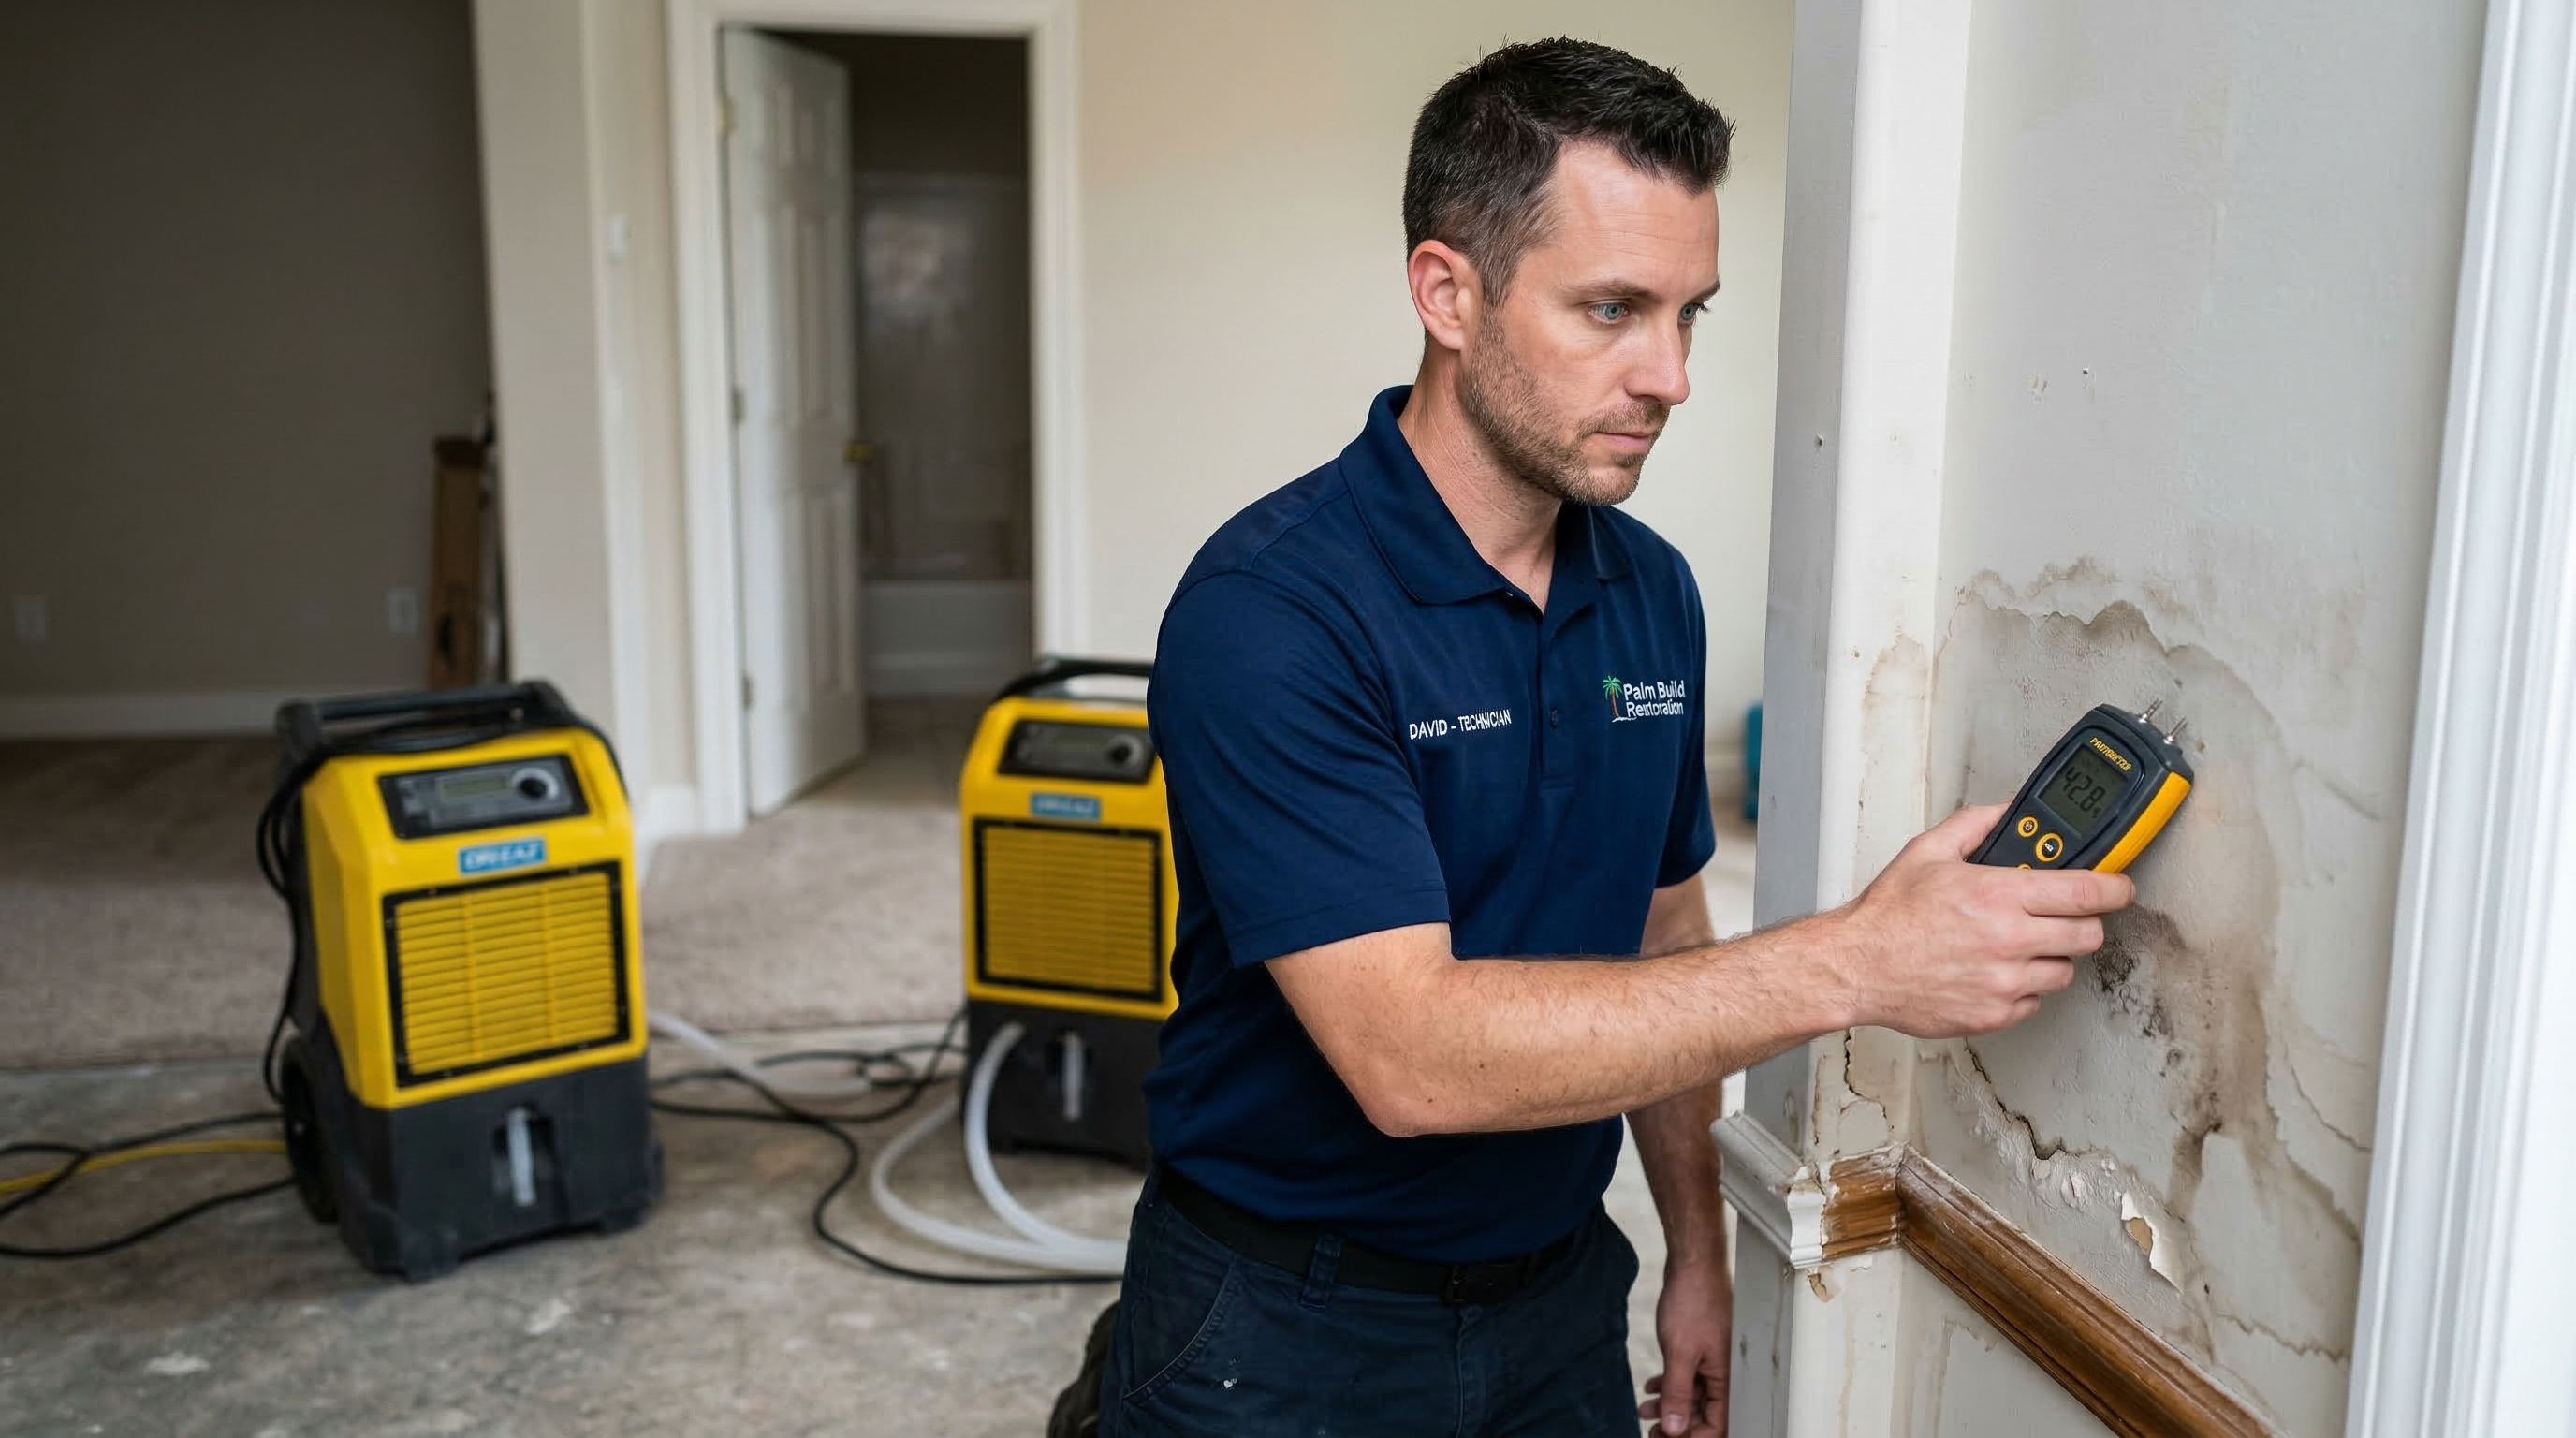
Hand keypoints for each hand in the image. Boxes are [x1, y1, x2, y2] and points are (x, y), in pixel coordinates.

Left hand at [1638, 1255, 1729, 1435]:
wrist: (1692, 1267)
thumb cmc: (1694, 1302)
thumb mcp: (1680, 1354)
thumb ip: (1678, 1393)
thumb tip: (1675, 1427)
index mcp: (1726, 1379)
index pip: (1717, 1425)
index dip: (1692, 1437)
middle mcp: (1723, 1373)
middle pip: (1704, 1414)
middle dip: (1677, 1425)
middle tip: (1652, 1431)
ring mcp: (1711, 1361)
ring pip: (1692, 1396)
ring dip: (1668, 1405)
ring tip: (1644, 1410)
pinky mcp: (1699, 1349)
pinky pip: (1686, 1377)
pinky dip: (1669, 1385)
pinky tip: (1651, 1387)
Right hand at [1832, 802, 2134, 1037]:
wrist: (1857, 967)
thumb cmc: (1887, 916)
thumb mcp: (1927, 852)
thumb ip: (1976, 825)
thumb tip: (2008, 812)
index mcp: (1998, 894)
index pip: (2087, 892)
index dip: (2115, 888)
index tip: (2120, 887)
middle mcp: (2008, 940)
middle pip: (2089, 935)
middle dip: (2082, 923)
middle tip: (2062, 917)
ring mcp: (2004, 981)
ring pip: (2065, 972)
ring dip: (2051, 957)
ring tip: (2017, 945)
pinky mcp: (1995, 1013)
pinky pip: (2034, 1001)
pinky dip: (2023, 987)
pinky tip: (1995, 970)